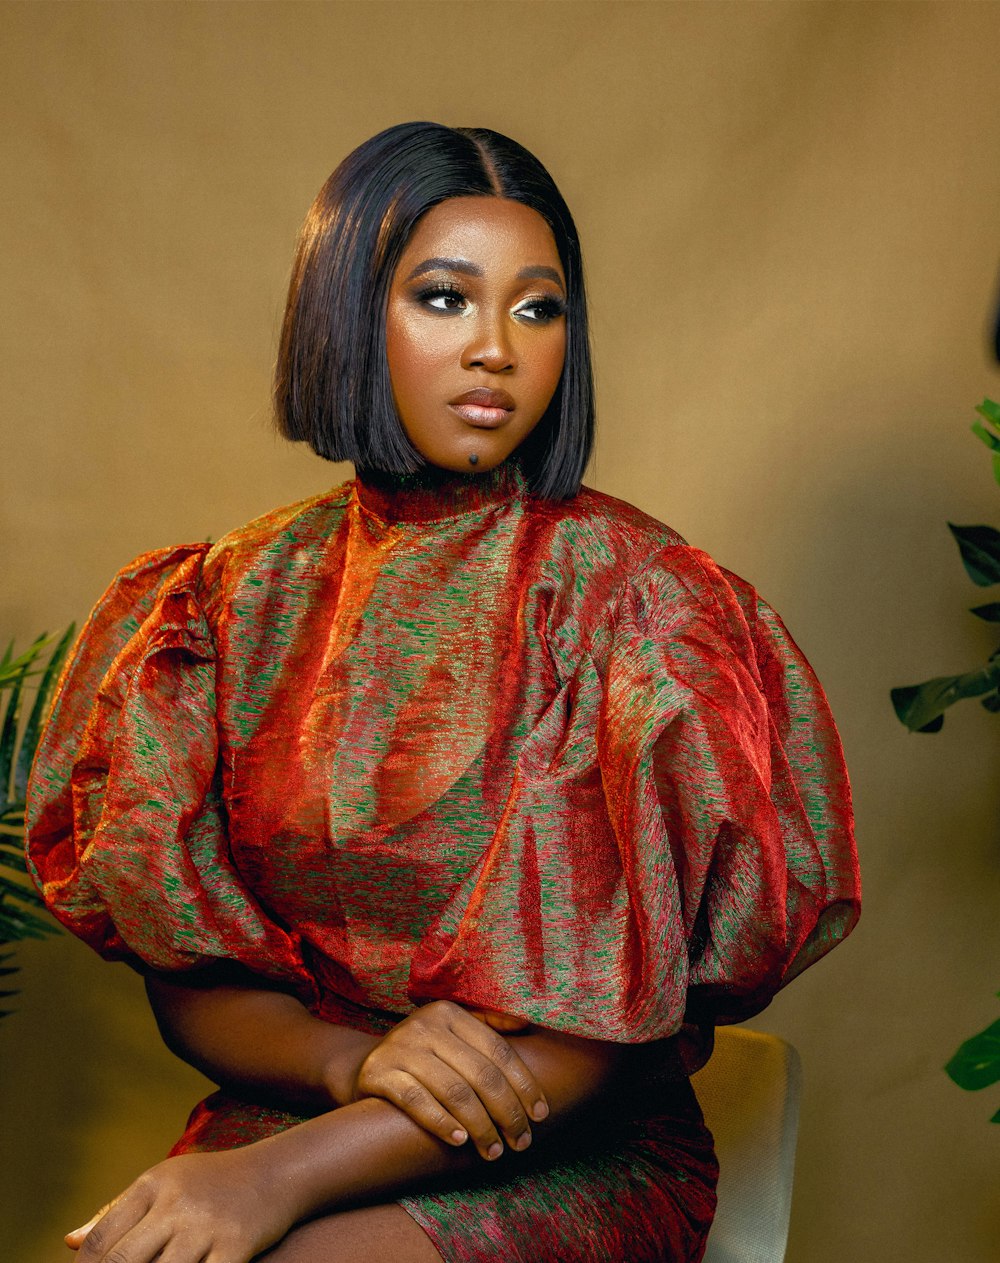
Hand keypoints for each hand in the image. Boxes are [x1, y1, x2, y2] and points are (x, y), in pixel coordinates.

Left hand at [64, 1148, 296, 1262]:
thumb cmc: (213, 1181)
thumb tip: (69, 1242)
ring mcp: (206, 1226)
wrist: (278, 1172)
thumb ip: (118, 1211)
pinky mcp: (235, 1246)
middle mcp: (176, 1203)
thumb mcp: (165, 1182)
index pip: (102, 1237)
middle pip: (122, 1261)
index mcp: (154, 1184)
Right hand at [349, 999, 548, 1160]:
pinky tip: (461, 1141)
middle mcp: (426, 1025)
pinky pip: (417, 1101)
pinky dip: (442, 1122)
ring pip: (454, 1091)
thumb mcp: (450, 1032)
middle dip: (508, 1112)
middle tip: (521, 1142)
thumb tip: (527, 1023)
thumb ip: (487, 1025)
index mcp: (450, 1012)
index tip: (541, 1114)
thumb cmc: (421, 1055)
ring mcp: (401, 1047)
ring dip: (481, 1126)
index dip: (524, 1084)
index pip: (498, 1050)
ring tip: (494, 1150)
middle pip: (481, 1073)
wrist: (360, 1067)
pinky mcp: (378, 1073)